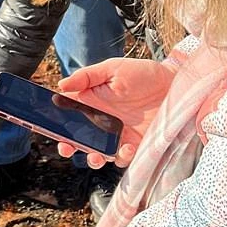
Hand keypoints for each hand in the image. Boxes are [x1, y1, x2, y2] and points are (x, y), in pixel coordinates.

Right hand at [56, 58, 175, 168]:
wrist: (176, 86)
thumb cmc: (144, 74)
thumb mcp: (113, 68)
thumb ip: (87, 76)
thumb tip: (61, 85)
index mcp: (90, 102)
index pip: (67, 115)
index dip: (56, 123)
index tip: (50, 128)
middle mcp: (100, 121)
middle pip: (77, 139)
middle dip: (68, 147)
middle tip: (66, 148)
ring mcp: (116, 135)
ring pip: (96, 153)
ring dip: (91, 158)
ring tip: (94, 156)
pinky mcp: (133, 145)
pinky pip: (121, 158)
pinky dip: (120, 157)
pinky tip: (126, 148)